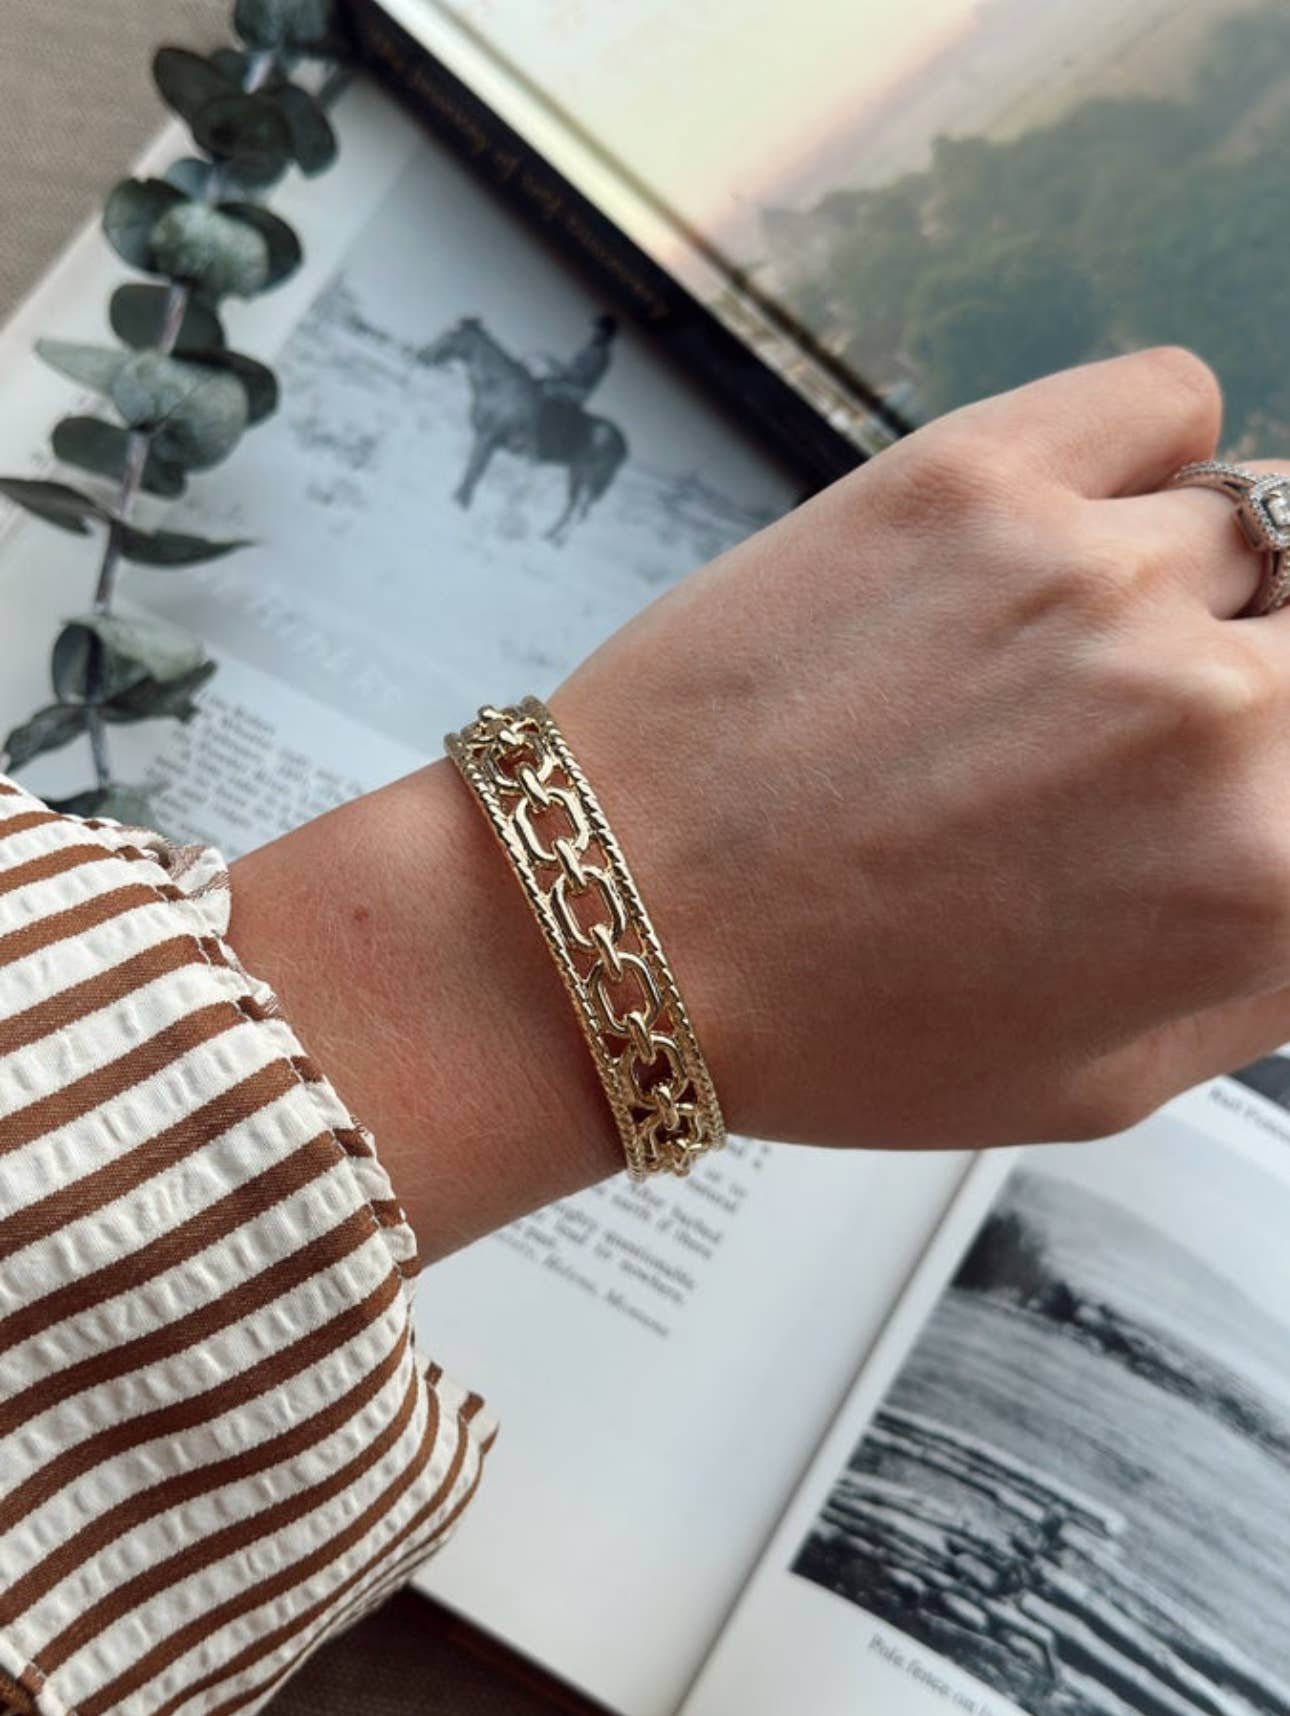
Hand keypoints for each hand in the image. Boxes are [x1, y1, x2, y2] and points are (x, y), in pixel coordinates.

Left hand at [551, 348, 1289, 1152]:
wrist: (619, 923)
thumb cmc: (840, 1024)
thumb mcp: (1103, 1077)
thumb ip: (1278, 963)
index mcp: (1261, 873)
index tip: (1257, 760)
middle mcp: (1203, 709)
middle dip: (1274, 678)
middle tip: (1156, 724)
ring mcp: (1086, 572)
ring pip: (1264, 518)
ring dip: (1198, 586)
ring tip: (1065, 652)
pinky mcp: (971, 472)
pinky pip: (1169, 399)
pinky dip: (1155, 452)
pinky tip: (1069, 531)